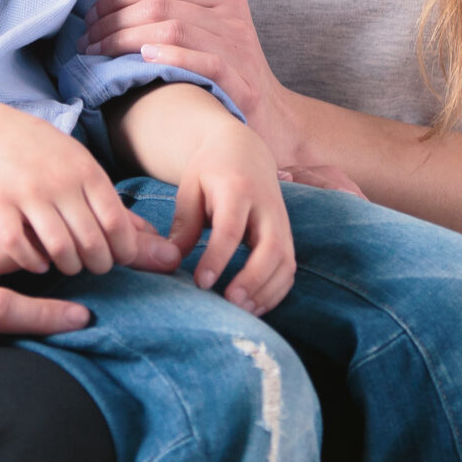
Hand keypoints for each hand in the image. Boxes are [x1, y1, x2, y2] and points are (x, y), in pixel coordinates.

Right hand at [0, 102, 171, 276]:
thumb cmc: (43, 154)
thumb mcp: (82, 166)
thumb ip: (112, 203)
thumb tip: (153, 237)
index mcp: (85, 171)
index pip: (116, 223)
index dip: (124, 250)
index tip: (120, 258)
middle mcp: (59, 182)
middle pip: (91, 241)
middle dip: (99, 263)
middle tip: (95, 266)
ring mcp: (27, 194)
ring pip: (59, 249)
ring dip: (69, 266)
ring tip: (70, 265)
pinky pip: (20, 248)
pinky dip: (33, 263)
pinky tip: (39, 263)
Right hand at [0, 186, 152, 372]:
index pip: (25, 197)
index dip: (81, 205)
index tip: (128, 216)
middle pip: (42, 218)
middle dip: (101, 229)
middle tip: (155, 243)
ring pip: (31, 253)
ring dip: (88, 262)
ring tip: (135, 274)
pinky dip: (44, 310)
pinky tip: (80, 318)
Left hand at [83, 0, 365, 197]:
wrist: (273, 122)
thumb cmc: (226, 73)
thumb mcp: (200, 26)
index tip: (91, 19)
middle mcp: (233, 18)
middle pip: (162, 3)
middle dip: (114, 21)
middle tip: (87, 41)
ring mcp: (241, 50)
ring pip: (176, 29)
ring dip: (127, 41)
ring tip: (99, 55)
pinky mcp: (245, 85)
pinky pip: (206, 63)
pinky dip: (171, 57)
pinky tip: (143, 61)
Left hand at [166, 121, 296, 313]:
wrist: (244, 150)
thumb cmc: (211, 170)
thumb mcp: (191, 187)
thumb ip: (185, 223)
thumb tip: (172, 260)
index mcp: (238, 188)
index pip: (231, 229)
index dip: (218, 258)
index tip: (201, 283)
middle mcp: (267, 206)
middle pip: (271, 248)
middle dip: (253, 280)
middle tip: (230, 303)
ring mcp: (281, 221)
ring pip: (285, 261)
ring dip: (266, 291)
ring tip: (241, 311)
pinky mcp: (287, 235)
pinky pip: (289, 268)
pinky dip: (276, 290)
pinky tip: (254, 306)